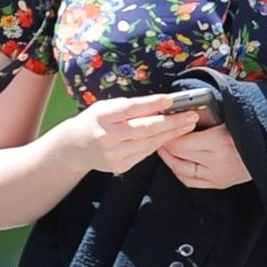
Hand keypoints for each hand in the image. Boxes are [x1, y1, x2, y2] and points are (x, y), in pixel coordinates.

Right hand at [62, 93, 202, 176]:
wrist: (75, 147)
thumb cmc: (94, 121)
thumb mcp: (106, 107)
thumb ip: (129, 107)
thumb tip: (159, 105)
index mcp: (102, 116)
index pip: (131, 108)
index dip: (153, 104)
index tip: (171, 100)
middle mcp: (107, 136)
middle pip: (145, 129)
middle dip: (172, 122)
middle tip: (191, 115)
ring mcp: (113, 154)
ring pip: (149, 143)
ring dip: (171, 134)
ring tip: (188, 125)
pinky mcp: (120, 166)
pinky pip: (145, 154)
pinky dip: (158, 144)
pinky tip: (171, 136)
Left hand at [154, 116, 252, 189]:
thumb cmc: (248, 128)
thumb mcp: (228, 117)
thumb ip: (205, 117)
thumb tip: (179, 116)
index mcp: (219, 140)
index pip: (181, 142)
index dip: (168, 135)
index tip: (163, 127)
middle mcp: (216, 161)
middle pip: (179, 156)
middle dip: (165, 146)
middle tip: (159, 136)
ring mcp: (217, 175)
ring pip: (181, 171)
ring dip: (169, 160)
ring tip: (164, 149)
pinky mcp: (219, 183)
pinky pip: (190, 182)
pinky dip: (179, 172)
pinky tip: (175, 162)